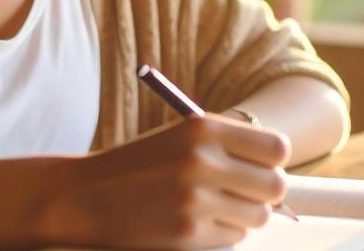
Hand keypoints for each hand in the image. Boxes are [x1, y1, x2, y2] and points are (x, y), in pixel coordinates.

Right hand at [41, 114, 290, 249]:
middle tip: (246, 192)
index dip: (273, 161)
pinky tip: (195, 221)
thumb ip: (228, 146)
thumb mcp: (181, 137)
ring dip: (244, 215)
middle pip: (275, 185)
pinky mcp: (189, 233)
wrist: (85, 196)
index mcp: (203, 128)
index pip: (277, 148)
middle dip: (266, 193)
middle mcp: (203, 160)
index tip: (261, 166)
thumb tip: (278, 168)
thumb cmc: (140, 165)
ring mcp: (196, 200)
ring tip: (215, 206)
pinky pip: (234, 237)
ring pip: (258, 216)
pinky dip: (222, 232)